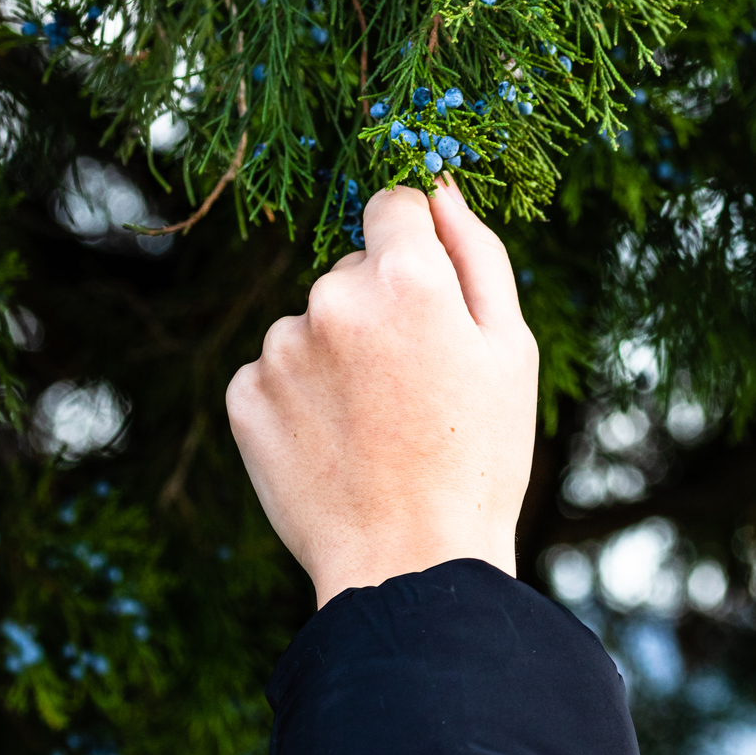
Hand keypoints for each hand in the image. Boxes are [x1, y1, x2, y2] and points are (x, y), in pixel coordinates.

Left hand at [226, 178, 538, 607]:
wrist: (409, 566)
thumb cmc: (478, 456)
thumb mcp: (511, 348)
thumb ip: (476, 252)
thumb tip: (441, 188)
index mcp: (405, 276)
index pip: (393, 204)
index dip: (416, 243)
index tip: (427, 294)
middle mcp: (332, 297)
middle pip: (353, 269)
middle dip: (381, 306)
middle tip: (415, 385)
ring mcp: (280, 347)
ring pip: (313, 322)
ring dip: (338, 353)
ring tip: (376, 424)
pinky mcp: (244, 395)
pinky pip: (275, 370)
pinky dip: (301, 396)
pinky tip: (335, 442)